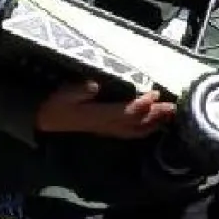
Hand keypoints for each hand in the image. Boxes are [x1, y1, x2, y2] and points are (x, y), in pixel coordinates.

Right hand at [35, 80, 176, 138]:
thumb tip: (94, 86)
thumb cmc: (57, 103)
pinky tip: (154, 124)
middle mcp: (106, 125)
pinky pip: (130, 133)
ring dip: (154, 123)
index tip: (154, 93)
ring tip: (169, 115)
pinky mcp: (108, 131)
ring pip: (135, 130)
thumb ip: (79, 91)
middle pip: (136, 123)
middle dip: (155, 115)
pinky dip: (145, 129)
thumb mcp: (64, 93)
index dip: (141, 104)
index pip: (124, 112)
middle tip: (171, 106)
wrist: (47, 119)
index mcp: (97, 116)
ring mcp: (108, 130)